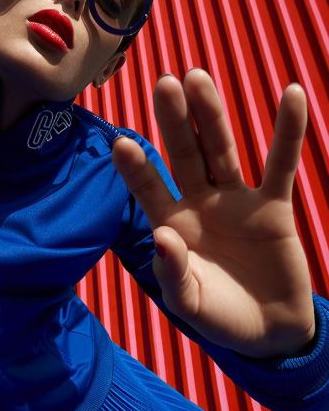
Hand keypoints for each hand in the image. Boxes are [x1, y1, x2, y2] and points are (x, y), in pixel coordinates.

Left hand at [112, 69, 315, 358]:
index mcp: (171, 224)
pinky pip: (281, 163)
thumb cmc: (218, 316)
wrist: (269, 333)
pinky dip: (287, 131)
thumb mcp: (189, 302)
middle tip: (163, 84)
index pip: (148, 188)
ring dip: (211, 115)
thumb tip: (164, 236)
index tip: (119, 141)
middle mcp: (199, 203)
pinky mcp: (273, 206)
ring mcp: (235, 200)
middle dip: (173, 121)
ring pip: (222, 150)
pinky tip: (290, 94)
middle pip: (184, 154)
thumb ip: (174, 272)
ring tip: (197, 77)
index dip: (136, 168)